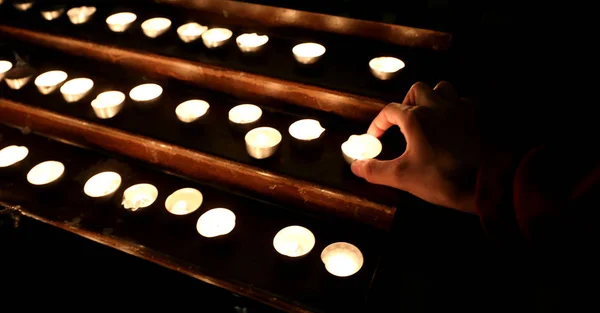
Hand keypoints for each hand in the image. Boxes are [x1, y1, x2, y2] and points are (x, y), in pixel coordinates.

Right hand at [351, 81, 480, 213]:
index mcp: (415, 117)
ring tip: (428, 115)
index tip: (375, 138)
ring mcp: (460, 108)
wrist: (486, 183)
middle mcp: (437, 106)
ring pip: (443, 89)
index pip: (389, 111)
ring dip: (432, 98)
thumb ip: (375, 170)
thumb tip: (356, 166)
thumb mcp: (402, 177)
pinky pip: (465, 101)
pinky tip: (454, 121)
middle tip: (402, 121)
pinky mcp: (478, 117)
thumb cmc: (441, 178)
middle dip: (406, 102)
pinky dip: (456, 107)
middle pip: (417, 90)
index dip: (379, 123)